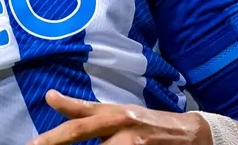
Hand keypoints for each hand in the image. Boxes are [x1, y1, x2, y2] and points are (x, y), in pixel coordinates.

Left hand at [28, 90, 207, 144]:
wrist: (189, 133)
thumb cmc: (144, 121)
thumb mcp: (113, 111)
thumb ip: (81, 109)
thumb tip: (49, 96)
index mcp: (112, 115)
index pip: (78, 127)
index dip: (53, 138)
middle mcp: (123, 129)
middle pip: (86, 137)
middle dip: (59, 144)